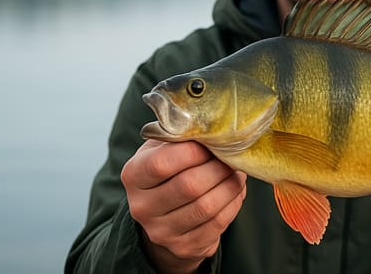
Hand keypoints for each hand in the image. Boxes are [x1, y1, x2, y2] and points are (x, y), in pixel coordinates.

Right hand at [121, 140, 245, 273]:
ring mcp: (161, 231)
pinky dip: (233, 203)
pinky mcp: (183, 246)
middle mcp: (141, 206)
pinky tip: (236, 190)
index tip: (213, 142)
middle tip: (233, 156)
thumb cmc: (169, 170)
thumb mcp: (163, 148)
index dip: (194, 151)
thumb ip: (179, 136)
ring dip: (231, 185)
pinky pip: (218, 223)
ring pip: (207, 206)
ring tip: (237, 171)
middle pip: (189, 185)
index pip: (162, 162)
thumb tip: (210, 124)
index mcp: (132, 175)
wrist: (165, 215)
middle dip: (219, 168)